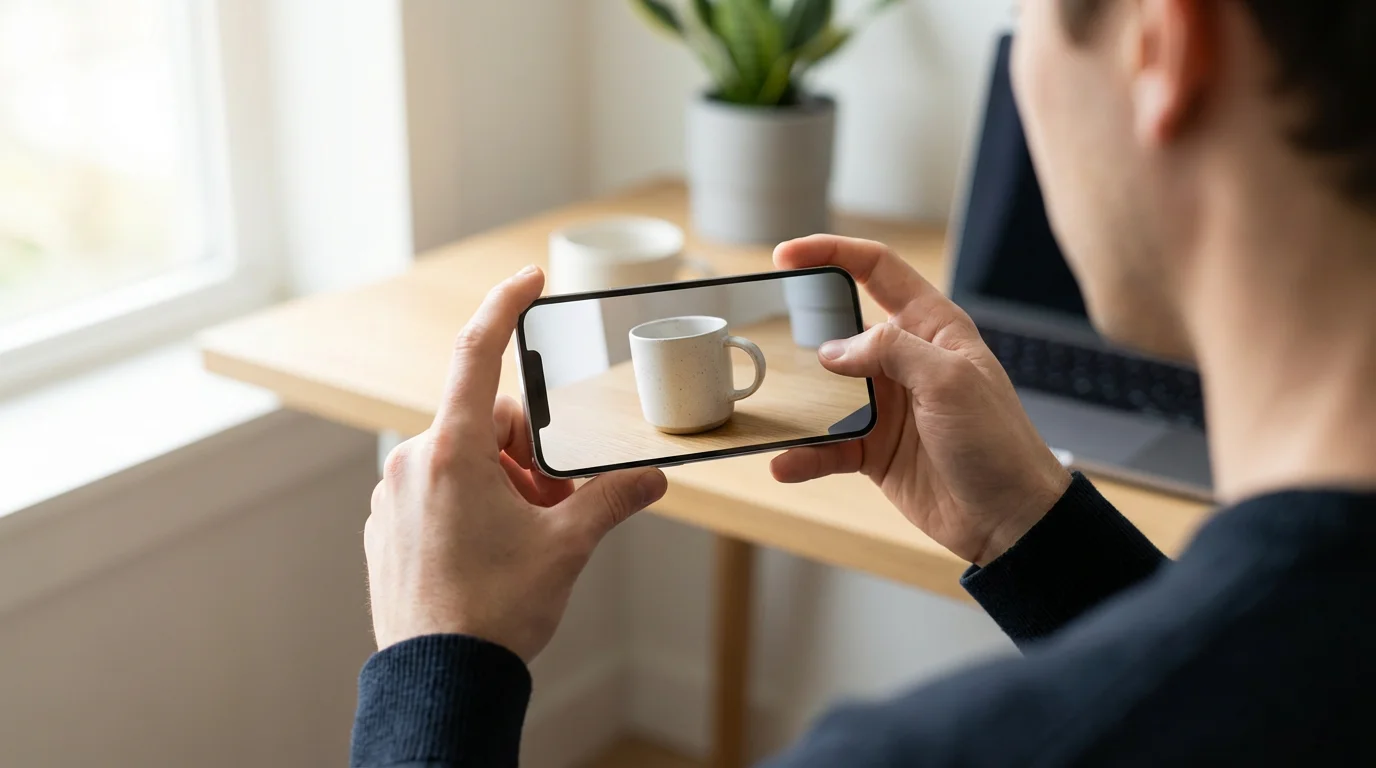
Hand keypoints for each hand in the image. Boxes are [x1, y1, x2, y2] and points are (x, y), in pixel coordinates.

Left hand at [364, 265, 667, 660]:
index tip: (527, 280)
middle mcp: (412, 462)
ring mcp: (394, 496)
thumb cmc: (493, 613)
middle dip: (529, 452)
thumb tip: (649, 479)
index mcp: (452, 452)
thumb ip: (611, 499)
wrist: (439, 683)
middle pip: (486, 422)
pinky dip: (471, 505)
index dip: (504, 306)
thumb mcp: (566, 547)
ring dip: (503, 482)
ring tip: (527, 537)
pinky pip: (436, 491)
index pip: (476, 353)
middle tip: (555, 504)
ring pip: (462, 460)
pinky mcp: (387, 528)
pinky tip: (491, 553)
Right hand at [771, 236, 1070, 565]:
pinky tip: (786, 462)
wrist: (1010, 520)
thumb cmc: (998, 443)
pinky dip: (805, 454)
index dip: (833, 253)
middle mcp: (906, 361)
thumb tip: (833, 349)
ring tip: (773, 408)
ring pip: (827, 391)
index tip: (788, 254)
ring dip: (801, 402)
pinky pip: (828, 446)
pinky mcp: (875, 450)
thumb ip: (892, 351)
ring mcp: (888, 406)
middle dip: (803, 330)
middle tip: (768, 337)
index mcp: (932, 328)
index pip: (877, 271)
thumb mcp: (950, 381)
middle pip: (841, 329)